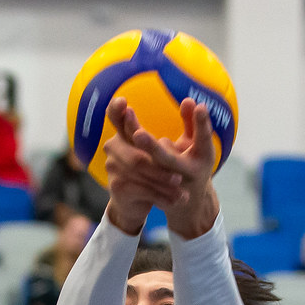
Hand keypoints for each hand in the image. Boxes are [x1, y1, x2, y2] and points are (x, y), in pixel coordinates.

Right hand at [102, 97, 183, 234]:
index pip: (116, 116)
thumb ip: (181, 126)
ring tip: (181, 190)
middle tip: (178, 175)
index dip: (116, 111)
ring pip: (140, 171)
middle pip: (136, 152)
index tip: (124, 103)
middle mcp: (114, 148)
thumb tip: (190, 101)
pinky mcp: (119, 188)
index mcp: (126, 134)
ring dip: (163, 182)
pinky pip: (143, 191)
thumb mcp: (168, 146)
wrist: (135, 203)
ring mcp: (114, 168)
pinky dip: (162, 196)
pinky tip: (177, 200)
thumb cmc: (153, 170)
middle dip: (157, 161)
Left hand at [143, 98, 219, 238]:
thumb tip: (188, 99)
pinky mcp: (159, 193)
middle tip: (137, 132)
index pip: (204, 138)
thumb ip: (195, 123)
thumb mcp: (198, 144)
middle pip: (167, 159)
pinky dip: (131, 165)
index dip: (203, 123)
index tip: (200, 106)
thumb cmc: (195, 164)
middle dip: (151, 146)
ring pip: (151, 170)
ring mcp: (173, 186)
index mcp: (204, 157)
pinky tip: (122, 151)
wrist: (189, 202)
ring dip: (139, 155)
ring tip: (132, 134)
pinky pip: (142, 180)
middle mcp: (190, 172)